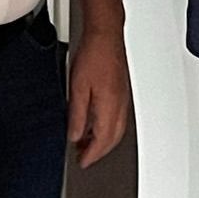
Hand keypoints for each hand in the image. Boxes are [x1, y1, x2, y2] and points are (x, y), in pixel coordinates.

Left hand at [68, 28, 130, 169]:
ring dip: (103, 140)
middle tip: (83, 156)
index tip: (82, 162)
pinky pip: (117, 118)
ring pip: (117, 130)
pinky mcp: (121, 93)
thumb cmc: (93, 55)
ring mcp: (123, 99)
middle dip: (98, 151)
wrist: (105, 35)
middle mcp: (120, 106)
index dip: (92, 155)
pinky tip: (94, 124)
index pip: (103, 140)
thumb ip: (77, 115)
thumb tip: (75, 135)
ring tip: (85, 142)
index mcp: (110, 106)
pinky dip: (107, 128)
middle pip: (113, 139)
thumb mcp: (77, 88)